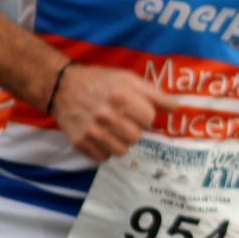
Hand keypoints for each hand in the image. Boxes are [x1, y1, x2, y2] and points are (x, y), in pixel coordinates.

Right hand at [50, 64, 177, 160]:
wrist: (62, 87)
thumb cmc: (100, 81)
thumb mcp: (128, 79)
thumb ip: (154, 94)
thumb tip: (176, 108)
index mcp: (121, 96)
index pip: (149, 119)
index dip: (145, 115)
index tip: (136, 110)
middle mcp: (106, 115)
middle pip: (136, 137)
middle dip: (133, 129)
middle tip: (124, 120)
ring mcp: (92, 130)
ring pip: (122, 151)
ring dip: (121, 142)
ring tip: (113, 129)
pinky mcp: (80, 142)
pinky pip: (103, 158)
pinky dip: (105, 150)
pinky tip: (101, 136)